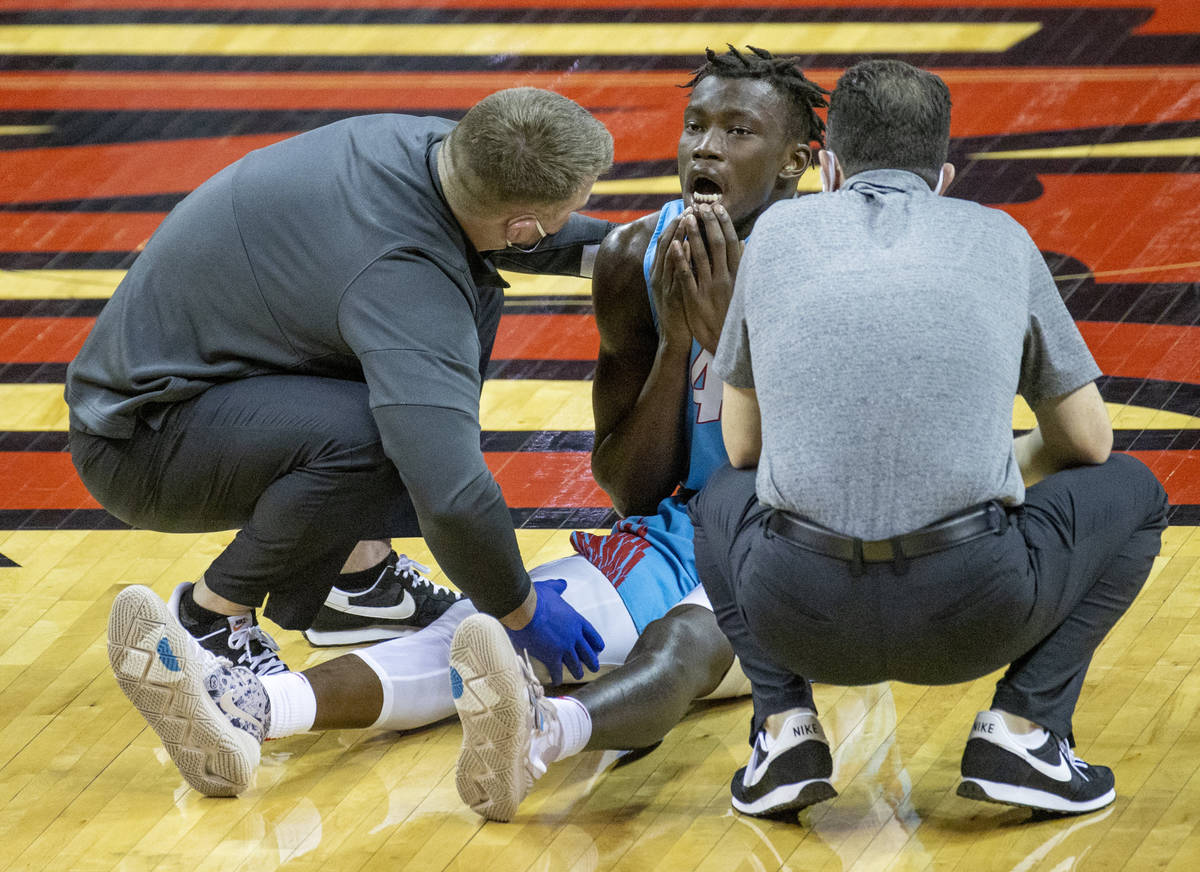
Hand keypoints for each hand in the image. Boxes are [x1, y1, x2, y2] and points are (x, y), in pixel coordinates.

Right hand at [505, 578, 603, 684]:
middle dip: (591, 660)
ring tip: (578, 675)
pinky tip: (556, 681)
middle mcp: (573, 635)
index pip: (591, 633)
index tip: (600, 648)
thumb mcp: (550, 588)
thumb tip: (563, 583)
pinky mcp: (551, 656)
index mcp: (575, 619)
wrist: (524, 609)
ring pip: (574, 663)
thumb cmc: (536, 597)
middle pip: (586, 651)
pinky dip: (557, 677)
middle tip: (595, 667)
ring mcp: (564, 647)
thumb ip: (558, 587)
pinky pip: (557, 671)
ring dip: (577, 671)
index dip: (596, 642)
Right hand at [647, 214, 694, 348]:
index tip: (687, 209)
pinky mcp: (671, 296)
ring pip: (669, 255)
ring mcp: (664, 285)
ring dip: (678, 235)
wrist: (674, 338)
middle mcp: (659, 276)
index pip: (666, 242)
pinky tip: (688, 245)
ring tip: (688, 218)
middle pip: (665, 243)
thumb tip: (689, 249)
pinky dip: (680, 258)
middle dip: (677, 224)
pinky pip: (675, 273)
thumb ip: (680, 269)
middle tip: (689, 208)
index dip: (675, 224)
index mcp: (660, 272)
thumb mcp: (678, 287)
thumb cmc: (681, 312)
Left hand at [679, 203, 741, 354]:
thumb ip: (744, 269)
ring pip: (701, 256)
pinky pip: (687, 276)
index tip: (718, 208)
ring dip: (694, 235)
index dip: (725, 224)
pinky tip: (676, 245)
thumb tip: (746, 245)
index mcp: (738, 276)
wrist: (727, 345)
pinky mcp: (695, 300)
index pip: (732, 243)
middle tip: (701, 206)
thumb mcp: (745, 292)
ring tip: (687, 217)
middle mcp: (725, 279)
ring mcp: (709, 289)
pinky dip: (681, 259)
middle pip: (717, 244)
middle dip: (709, 223)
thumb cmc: (735, 317)